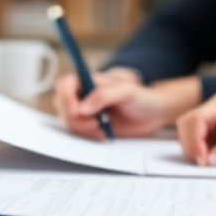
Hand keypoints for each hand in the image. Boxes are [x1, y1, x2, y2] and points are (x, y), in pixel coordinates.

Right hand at [54, 69, 199, 139]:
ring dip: (83, 128)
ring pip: (68, 121)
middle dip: (75, 118)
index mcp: (90, 80)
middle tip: (95, 123)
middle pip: (62, 105)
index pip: (65, 84)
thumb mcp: (126, 91)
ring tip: (103, 127)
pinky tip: (104, 133)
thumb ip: (104, 95)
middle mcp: (84, 94)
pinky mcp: (90, 125)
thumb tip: (83, 108)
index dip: (66, 98)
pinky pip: (78, 132)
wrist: (153, 114)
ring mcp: (86, 111)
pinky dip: (89, 135)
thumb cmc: (142, 96)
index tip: (77, 111)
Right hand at [176, 91, 215, 165]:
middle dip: (190, 144)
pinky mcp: (213, 131)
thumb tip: (212, 160)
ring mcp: (211, 120)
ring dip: (193, 148)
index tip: (202, 160)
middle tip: (202, 164)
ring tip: (206, 163)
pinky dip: (199, 151)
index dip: (194, 140)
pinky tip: (209, 161)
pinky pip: (198, 140)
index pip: (196, 119)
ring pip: (189, 133)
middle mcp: (212, 109)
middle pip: (187, 124)